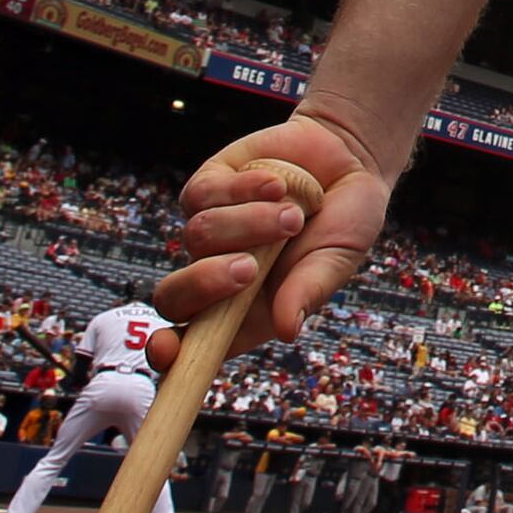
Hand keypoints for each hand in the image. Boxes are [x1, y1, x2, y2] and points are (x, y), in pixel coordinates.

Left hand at [149, 113, 386, 360]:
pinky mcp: (206, 186)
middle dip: (204, 284)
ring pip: (198, 235)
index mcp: (245, 311)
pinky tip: (278, 184)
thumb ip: (308, 290)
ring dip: (251, 224)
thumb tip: (286, 331)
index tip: (165, 349)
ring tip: (294, 216)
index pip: (193, 344)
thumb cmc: (344, 222)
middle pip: (173, 296)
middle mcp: (217, 274)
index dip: (171, 353)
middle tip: (249, 269)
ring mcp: (207, 229)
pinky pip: (204, 194)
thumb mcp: (335, 260)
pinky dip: (246, 188)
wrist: (347, 158)